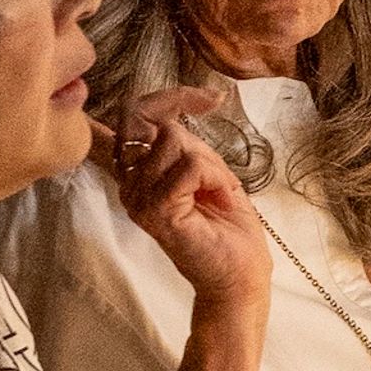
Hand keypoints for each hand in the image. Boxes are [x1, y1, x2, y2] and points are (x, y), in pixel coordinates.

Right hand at [110, 90, 269, 314]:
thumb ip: (184, 145)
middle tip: (217, 166)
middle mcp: (129, 184)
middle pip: (147, 119)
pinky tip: (217, 199)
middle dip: (191, 129)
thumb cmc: (227, 226)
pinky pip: (190, 165)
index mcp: (137, 174)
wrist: (241, 273)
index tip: (211, 98)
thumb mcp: (207, 171)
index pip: (132, 116)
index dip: (168, 97)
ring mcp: (138, 198)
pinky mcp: (155, 210)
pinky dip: (214, 176)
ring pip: (174, 141)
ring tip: (215, 193)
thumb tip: (172, 117)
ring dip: (209, 163)